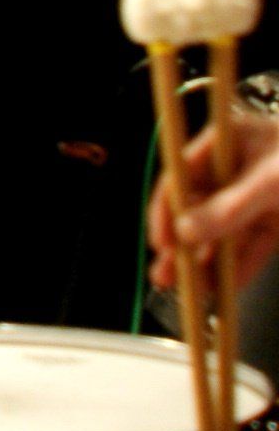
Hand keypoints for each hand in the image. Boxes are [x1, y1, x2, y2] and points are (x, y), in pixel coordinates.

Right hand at [152, 112, 278, 288]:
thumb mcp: (274, 183)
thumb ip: (230, 208)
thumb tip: (186, 232)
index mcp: (230, 140)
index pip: (183, 173)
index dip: (168, 207)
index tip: (162, 240)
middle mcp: (239, 168)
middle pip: (200, 207)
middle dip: (184, 244)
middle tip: (166, 274)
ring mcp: (260, 198)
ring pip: (224, 233)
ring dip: (207, 263)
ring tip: (189, 290)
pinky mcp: (278, 224)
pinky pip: (252, 249)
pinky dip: (237, 269)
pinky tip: (222, 290)